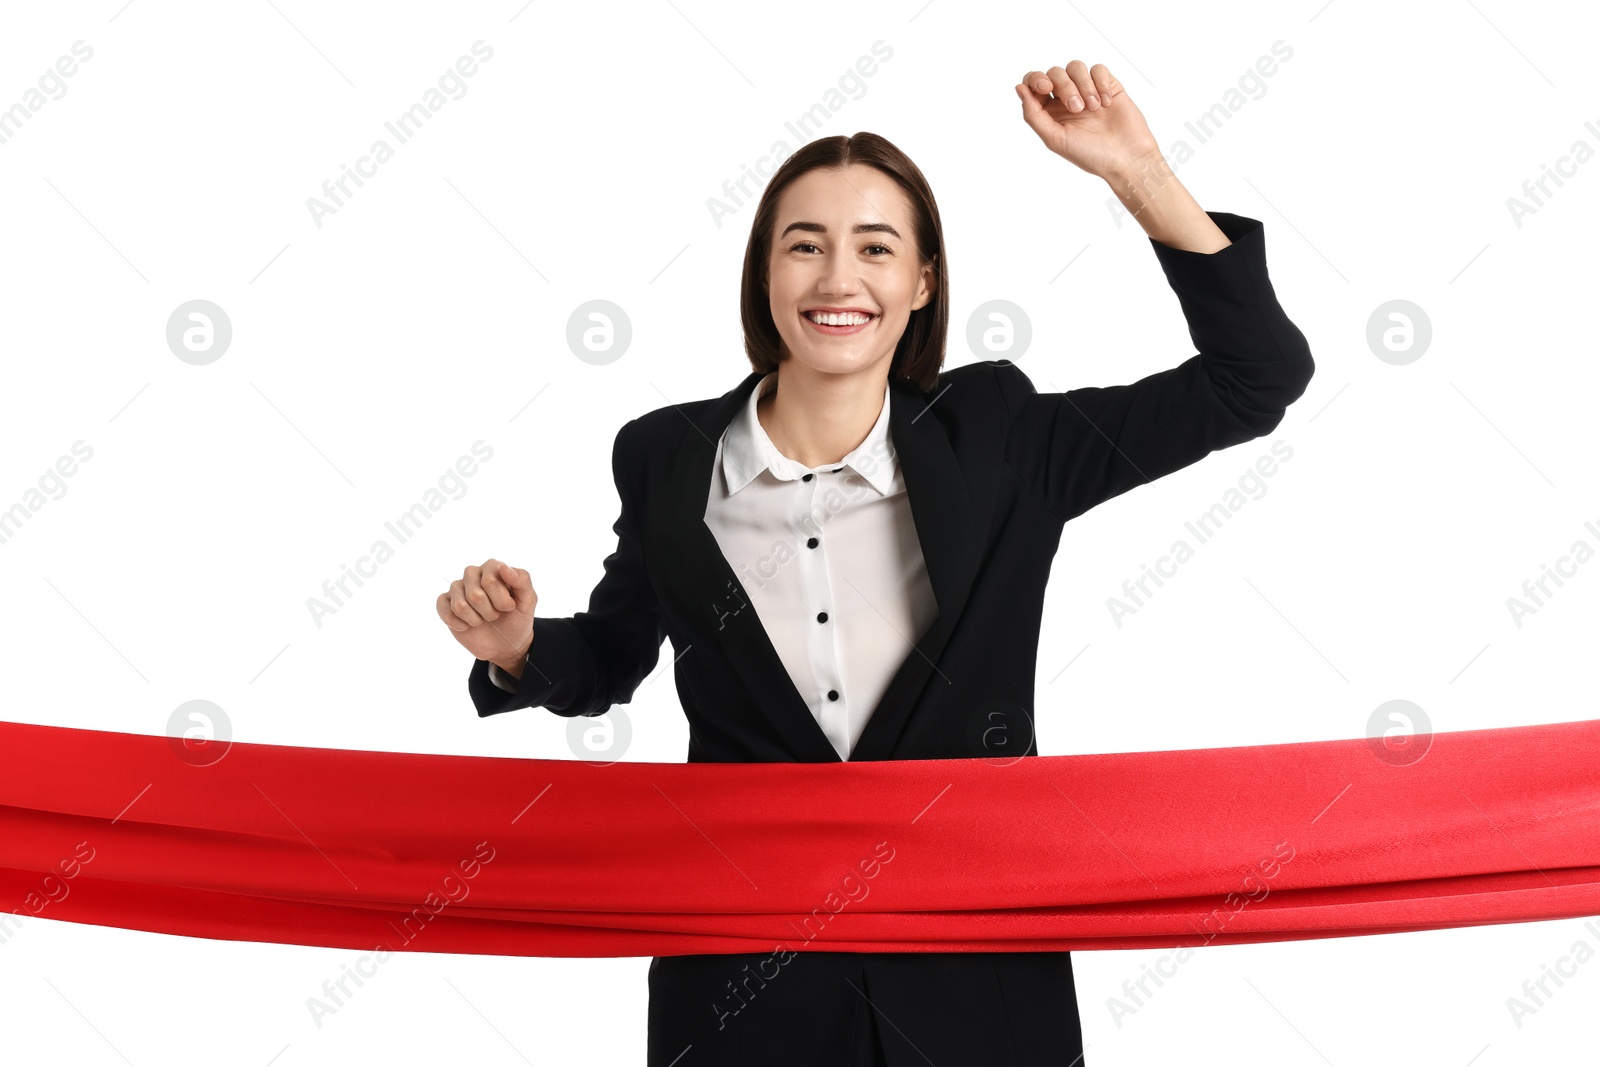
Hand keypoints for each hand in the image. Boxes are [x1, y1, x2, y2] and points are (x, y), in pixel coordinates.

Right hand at [437, 558, 536, 668]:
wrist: (505, 643)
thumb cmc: (517, 618)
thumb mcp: (528, 601)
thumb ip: (522, 581)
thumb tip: (504, 568)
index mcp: (493, 567)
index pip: (490, 581)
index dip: (501, 601)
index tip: (509, 607)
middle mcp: (473, 573)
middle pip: (474, 595)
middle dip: (489, 612)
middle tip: (496, 615)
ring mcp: (457, 588)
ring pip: (460, 606)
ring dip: (476, 620)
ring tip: (483, 619)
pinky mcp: (445, 603)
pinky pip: (445, 612)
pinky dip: (460, 625)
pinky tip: (468, 625)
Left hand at [1014, 61, 1159, 180]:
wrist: (1126, 158)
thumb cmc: (1090, 155)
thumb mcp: (1055, 139)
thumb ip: (1033, 114)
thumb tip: (1019, 87)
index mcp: (1050, 112)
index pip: (1035, 83)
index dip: (1036, 79)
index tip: (1045, 88)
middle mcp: (1067, 99)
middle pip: (1055, 73)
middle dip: (1065, 87)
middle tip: (1077, 108)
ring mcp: (1088, 90)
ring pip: (1076, 67)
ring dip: (1083, 85)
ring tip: (1094, 108)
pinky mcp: (1108, 85)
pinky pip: (1098, 69)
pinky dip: (1101, 83)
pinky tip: (1107, 103)